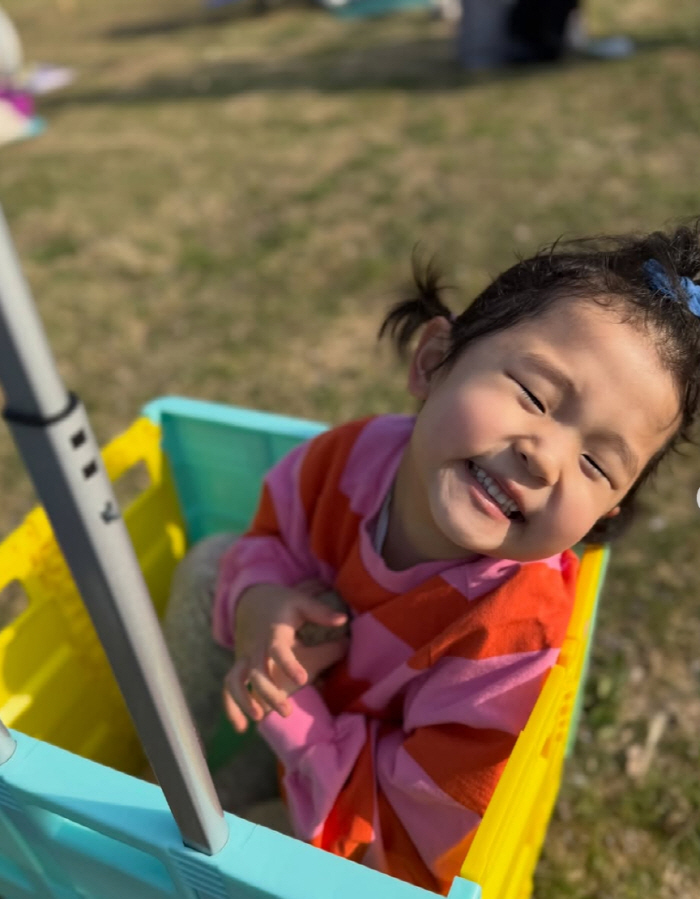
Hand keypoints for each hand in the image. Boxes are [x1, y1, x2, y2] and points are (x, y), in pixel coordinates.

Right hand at [223, 581, 347, 731]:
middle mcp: (256, 648)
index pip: (277, 649)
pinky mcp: (239, 667)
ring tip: (259, 718)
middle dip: (269, 693)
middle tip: (287, 712)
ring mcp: (244, 658)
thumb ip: (321, 613)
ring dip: (245, 700)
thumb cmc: (283, 605)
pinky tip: (241, 728)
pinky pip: (229, 688)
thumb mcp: (301, 604)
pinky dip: (231, 707)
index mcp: (273, 633)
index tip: (302, 679)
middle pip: (257, 672)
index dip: (288, 663)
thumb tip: (343, 620)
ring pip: (236, 680)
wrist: (253, 600)